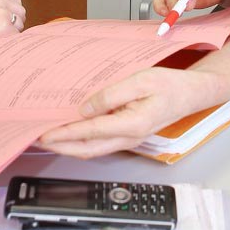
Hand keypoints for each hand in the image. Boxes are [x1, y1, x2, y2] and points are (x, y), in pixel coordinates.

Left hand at [38, 67, 213, 157]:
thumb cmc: (169, 85)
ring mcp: (129, 139)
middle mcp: (129, 137)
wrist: (191, 93)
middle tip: (38, 138)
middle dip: (61, 145)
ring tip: (50, 136)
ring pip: (93, 149)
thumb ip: (111, 95)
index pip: (90, 132)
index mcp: (131, 125)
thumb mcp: (140, 81)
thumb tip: (85, 108)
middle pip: (88, 149)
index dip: (65, 133)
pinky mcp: (129, 135)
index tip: (45, 132)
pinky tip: (73, 130)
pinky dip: (83, 140)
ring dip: (70, 145)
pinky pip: (101, 142)